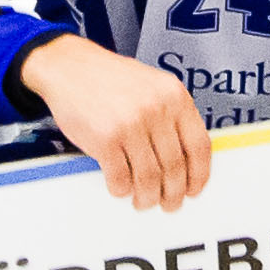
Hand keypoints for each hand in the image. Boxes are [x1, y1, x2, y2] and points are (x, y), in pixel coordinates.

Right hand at [20, 33, 211, 210]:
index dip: (199, 175)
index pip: (199, 146)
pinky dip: (121, 189)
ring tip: (144, 201)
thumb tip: (186, 157)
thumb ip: (171, 115)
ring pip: (149, 178)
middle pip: (175, 167)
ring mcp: (130, 124)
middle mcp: (156, 109)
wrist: (69, 66)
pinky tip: (120, 187)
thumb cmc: (108, 77)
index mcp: (174, 96)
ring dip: (147, 197)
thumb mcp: (153, 85)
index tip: (194, 189)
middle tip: (169, 203)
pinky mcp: (105, 139)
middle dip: (173, 194)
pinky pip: (120, 178)